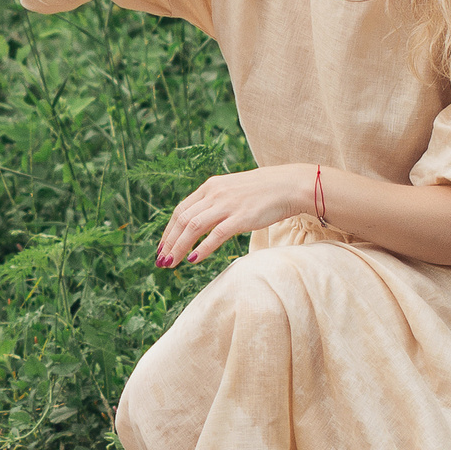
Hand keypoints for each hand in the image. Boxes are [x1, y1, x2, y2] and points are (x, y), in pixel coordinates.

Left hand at [155, 165, 314, 266]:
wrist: (289, 185)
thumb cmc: (262, 191)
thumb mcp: (232, 191)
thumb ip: (215, 202)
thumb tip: (200, 221)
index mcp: (210, 187)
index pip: (180, 210)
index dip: (168, 230)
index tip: (162, 247)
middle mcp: (214, 194)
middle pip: (182, 219)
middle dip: (168, 242)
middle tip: (161, 261)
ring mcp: (227, 205)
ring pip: (193, 227)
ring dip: (179, 247)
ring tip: (171, 264)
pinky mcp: (240, 217)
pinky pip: (216, 234)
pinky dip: (202, 248)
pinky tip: (193, 260)